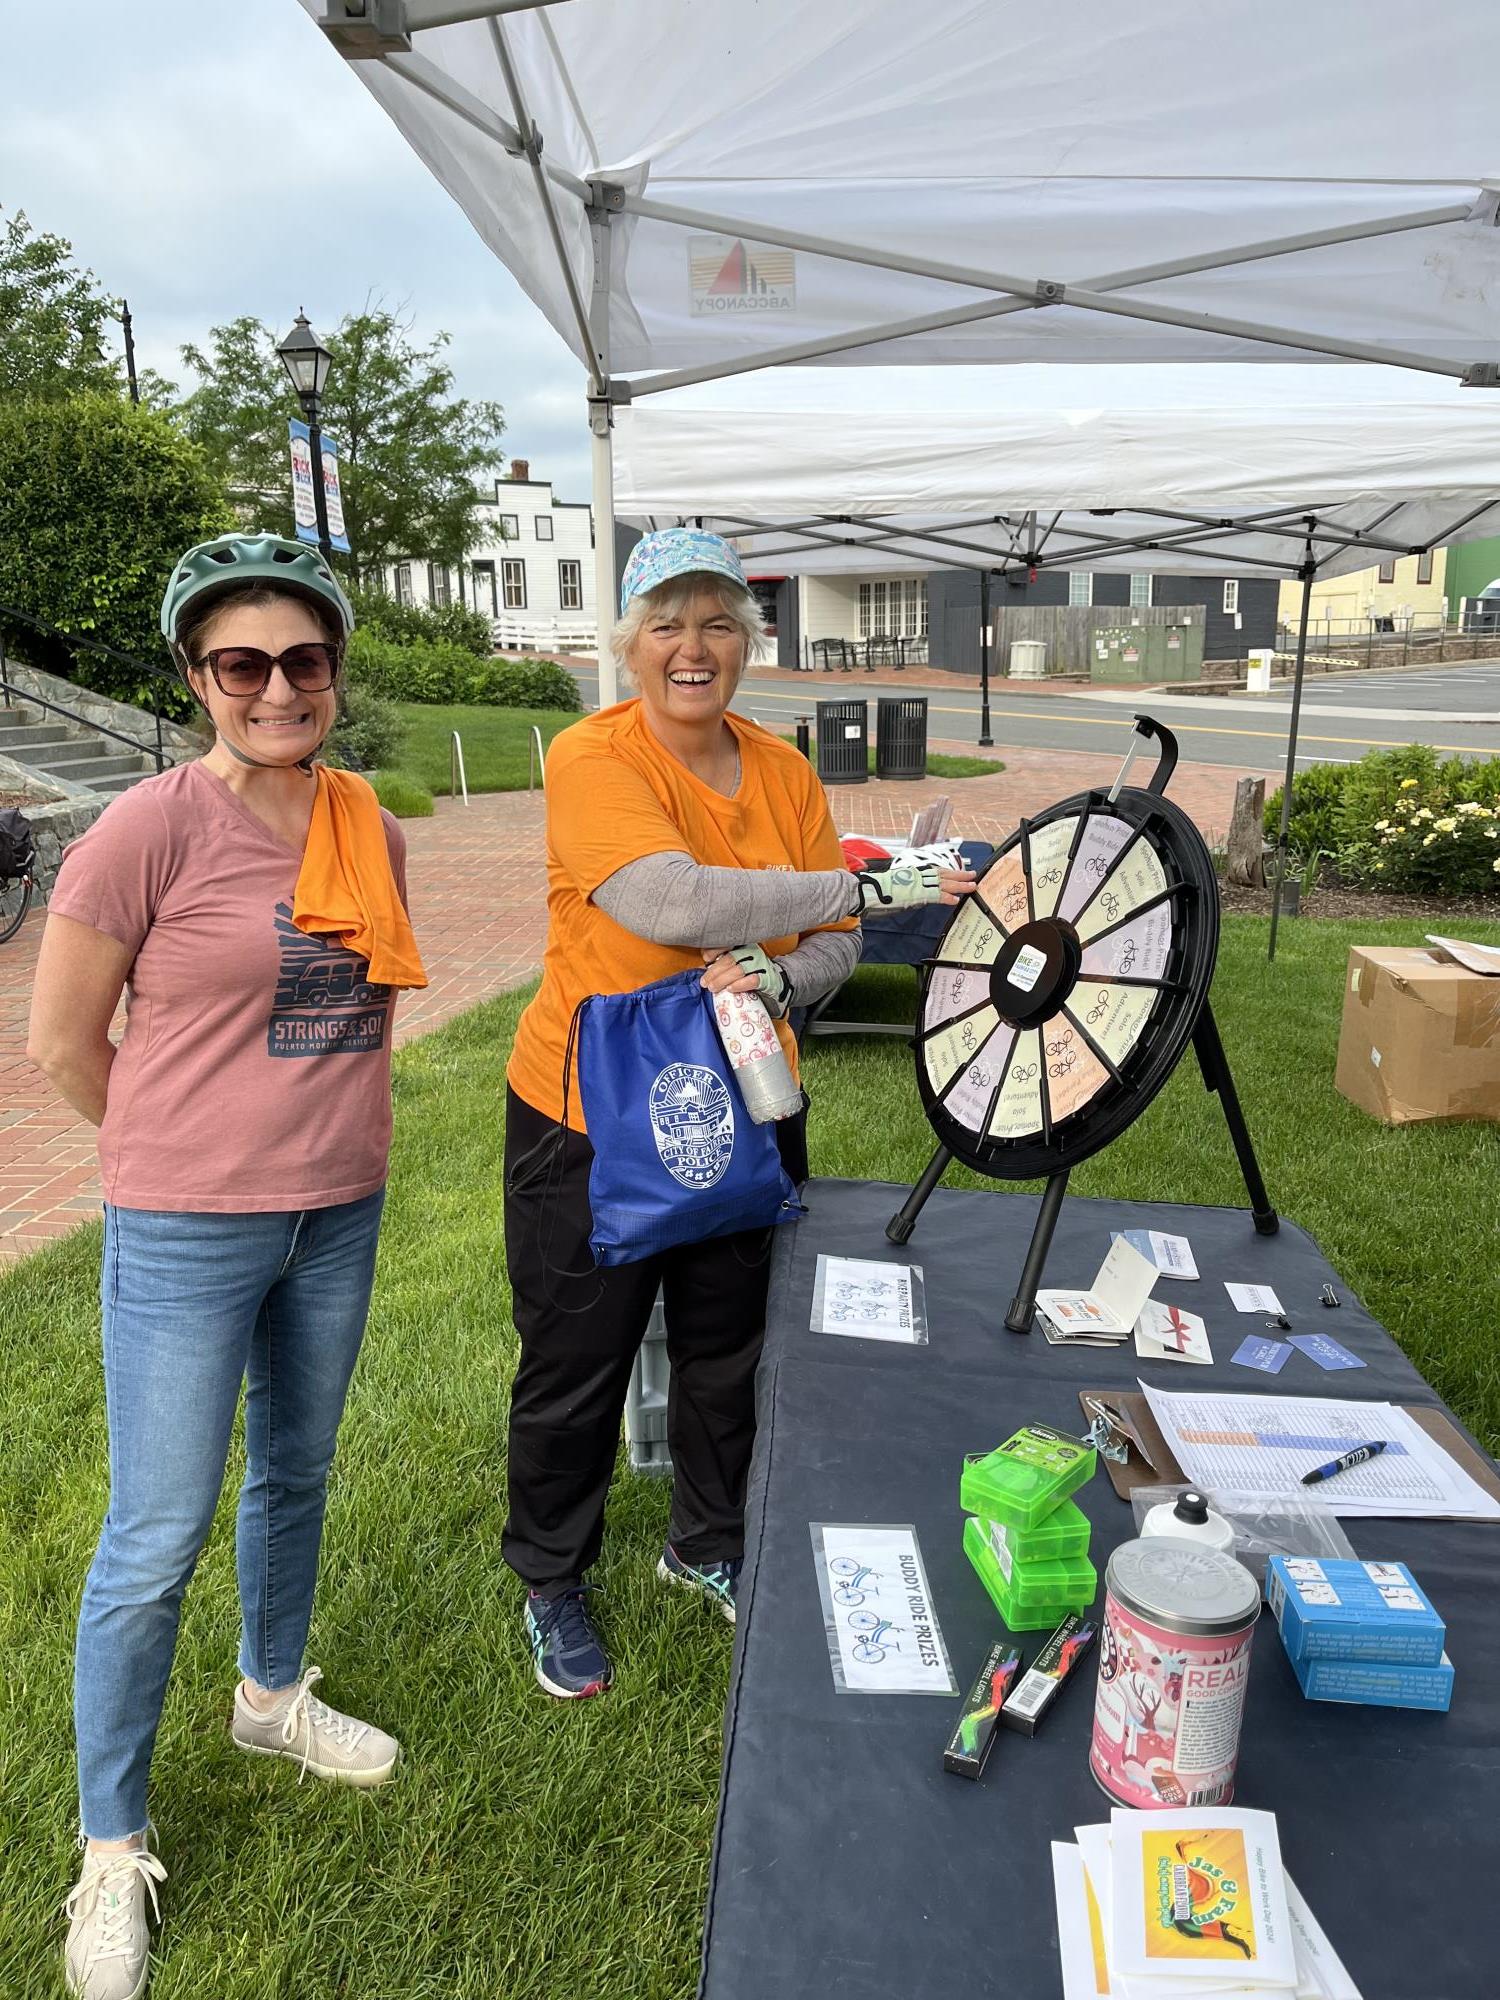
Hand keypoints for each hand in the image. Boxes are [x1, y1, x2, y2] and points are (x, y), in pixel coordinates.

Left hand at [699, 944, 793, 1015]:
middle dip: (714, 971)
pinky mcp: (767, 978)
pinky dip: (740, 985)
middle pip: (730, 959)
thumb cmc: (750, 972)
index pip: (727, 943)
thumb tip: (700, 968)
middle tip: (704, 982)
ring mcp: (760, 964)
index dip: (715, 949)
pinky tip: (731, 989)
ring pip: (739, 970)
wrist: (776, 981)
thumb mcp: (735, 963)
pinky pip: (752, 980)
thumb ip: (720, 964)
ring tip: (713, 988)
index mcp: (742, 945)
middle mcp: (751, 951)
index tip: (706, 958)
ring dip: (723, 979)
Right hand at [854, 858, 977, 916]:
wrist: (867, 889)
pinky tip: (955, 900)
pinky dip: (945, 898)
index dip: (949, 872)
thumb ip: (905, 888)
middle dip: (960, 875)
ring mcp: (917, 884)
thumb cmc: (876, 889)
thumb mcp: (894, 885)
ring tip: (972, 886)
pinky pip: (934, 896)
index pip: (935, 872)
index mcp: (913, 874)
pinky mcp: (915, 894)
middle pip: (943, 874)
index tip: (960, 872)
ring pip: (943, 883)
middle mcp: (918, 876)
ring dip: (959, 885)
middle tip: (974, 876)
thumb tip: (909, 893)